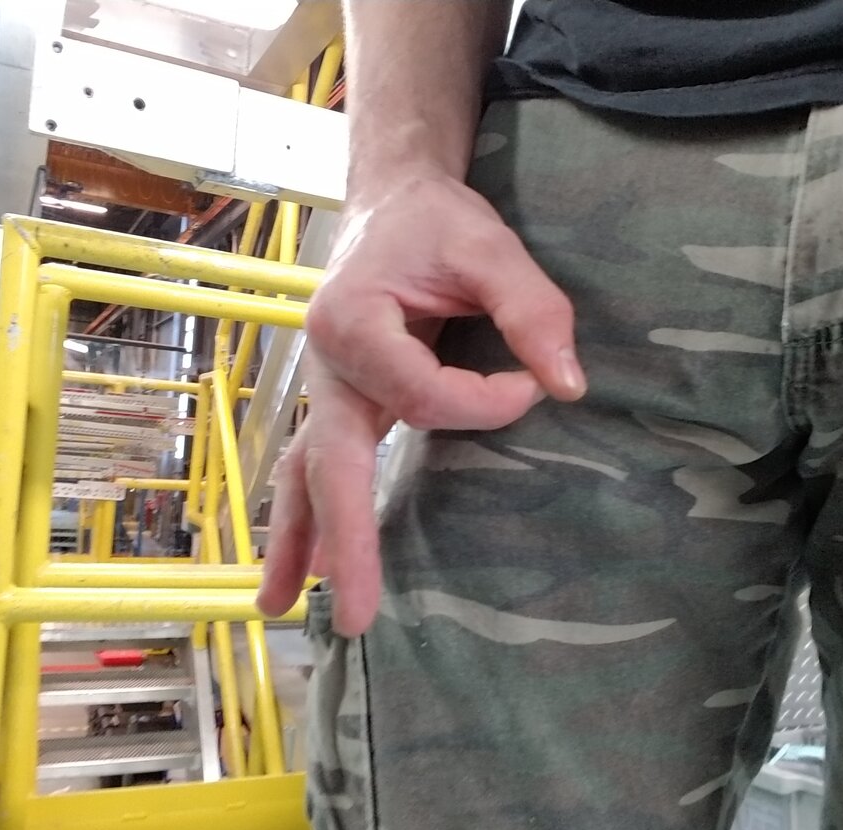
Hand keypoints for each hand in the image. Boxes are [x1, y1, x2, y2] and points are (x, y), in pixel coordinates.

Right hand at [256, 173, 584, 634]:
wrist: (392, 201)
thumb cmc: (437, 221)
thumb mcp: (489, 245)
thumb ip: (530, 308)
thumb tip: (566, 386)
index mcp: (353, 320)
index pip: (420, 397)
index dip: (484, 402)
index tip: (534, 383)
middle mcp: (325, 363)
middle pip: (330, 463)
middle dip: (345, 540)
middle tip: (356, 613)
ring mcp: (327, 387)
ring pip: (304, 473)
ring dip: (296, 540)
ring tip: (277, 605)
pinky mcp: (342, 401)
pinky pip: (318, 464)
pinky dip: (307, 515)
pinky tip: (304, 563)